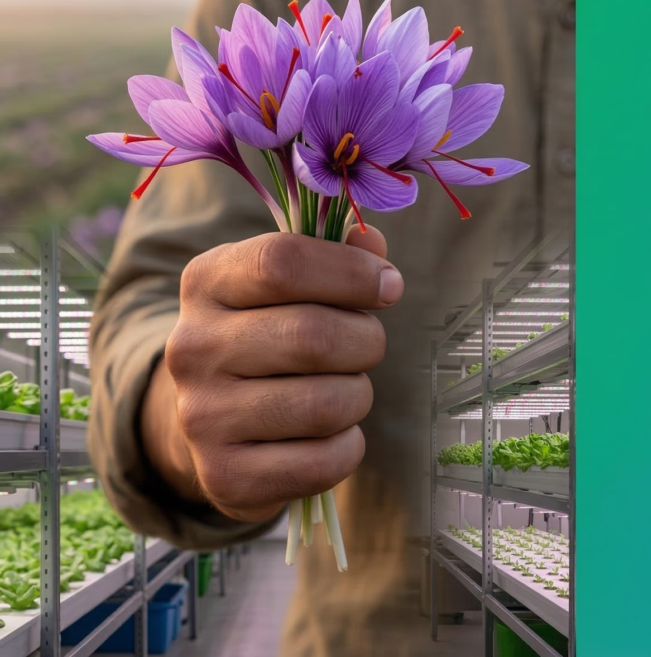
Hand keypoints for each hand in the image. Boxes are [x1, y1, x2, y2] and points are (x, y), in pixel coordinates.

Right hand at [142, 226, 401, 520]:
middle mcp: (192, 347)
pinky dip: (347, 448)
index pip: (282, 261)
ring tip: (341, 390)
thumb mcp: (292, 283)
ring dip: (357, 396)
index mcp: (206, 282)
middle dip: (365, 342)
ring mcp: (201, 416)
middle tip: (364, 348)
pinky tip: (330, 435)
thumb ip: (337, 255)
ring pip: (327, 404)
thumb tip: (373, 243)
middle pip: (315, 337)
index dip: (352, 272)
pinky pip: (325, 461)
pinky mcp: (223, 477)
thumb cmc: (273, 334)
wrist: (214, 421)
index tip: (388, 286)